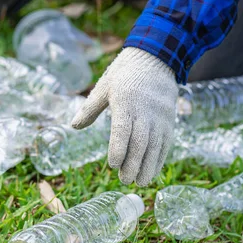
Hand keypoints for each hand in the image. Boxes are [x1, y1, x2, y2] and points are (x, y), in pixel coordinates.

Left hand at [72, 47, 177, 185]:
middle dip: (133, 163)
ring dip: (148, 166)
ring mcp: (159, 117)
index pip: (123, 128)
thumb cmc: (124, 73)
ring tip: (140, 182)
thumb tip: (73, 125)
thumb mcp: (104, 86)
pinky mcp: (169, 120)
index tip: (113, 164)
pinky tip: (152, 171)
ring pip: (155, 145)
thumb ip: (90, 108)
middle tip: (125, 180)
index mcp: (125, 101)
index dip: (119, 147)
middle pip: (140, 141)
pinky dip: (159, 159)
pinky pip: (165, 143)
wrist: (155, 60)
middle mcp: (145, 111)